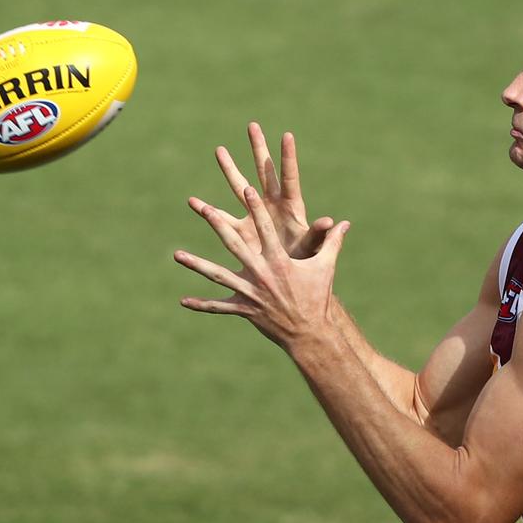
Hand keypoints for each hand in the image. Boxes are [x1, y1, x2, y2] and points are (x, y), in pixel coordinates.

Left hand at [176, 185, 350, 348]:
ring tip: (177, 255)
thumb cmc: (318, 296)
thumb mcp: (325, 267)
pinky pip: (219, 307)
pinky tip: (183, 301)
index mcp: (279, 261)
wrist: (310, 331)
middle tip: (204, 209)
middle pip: (235, 245)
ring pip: (218, 275)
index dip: (256, 209)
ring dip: (197, 264)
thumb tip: (344, 223)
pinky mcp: (244, 309)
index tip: (246, 190)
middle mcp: (261, 273)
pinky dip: (202, 304)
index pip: (265, 229)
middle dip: (219, 225)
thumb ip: (332, 243)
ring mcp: (250, 292)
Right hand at [192, 122, 335, 259]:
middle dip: (258, 149)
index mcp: (292, 207)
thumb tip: (329, 222)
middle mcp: (272, 204)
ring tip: (220, 149)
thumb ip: (318, 235)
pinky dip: (208, 210)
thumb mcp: (311, 247)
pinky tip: (193, 202)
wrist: (289, 278)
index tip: (287, 135)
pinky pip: (222, 217)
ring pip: (240, 186)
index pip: (290, 177)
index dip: (288, 157)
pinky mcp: (241, 229)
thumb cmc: (304, 260)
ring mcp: (255, 214)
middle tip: (253, 125)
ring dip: (230, 169)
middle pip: (264, 172)